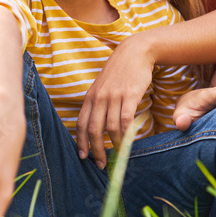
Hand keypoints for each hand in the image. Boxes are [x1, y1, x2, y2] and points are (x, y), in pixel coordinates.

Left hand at [76, 37, 154, 169]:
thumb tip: (95, 126)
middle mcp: (99, 98)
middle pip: (94, 130)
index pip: (81, 124)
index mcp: (90, 97)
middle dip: (96, 150)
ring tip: (119, 155)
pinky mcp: (129, 95)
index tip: (83, 157)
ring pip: (110, 128)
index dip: (81, 142)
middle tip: (101, 164)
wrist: (135, 52)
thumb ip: (97, 103)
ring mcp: (114, 96)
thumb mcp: (102, 86)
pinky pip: (126, 120)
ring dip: (114, 145)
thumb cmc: (119, 72)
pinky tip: (129, 142)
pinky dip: (127, 135)